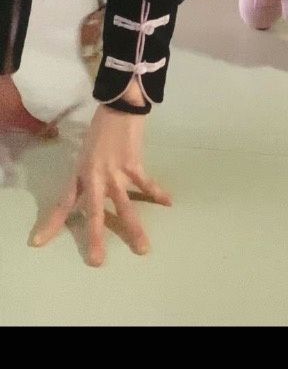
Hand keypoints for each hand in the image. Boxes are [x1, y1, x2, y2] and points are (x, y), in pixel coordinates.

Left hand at [30, 99, 171, 265]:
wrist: (118, 107)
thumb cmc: (101, 130)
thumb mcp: (86, 155)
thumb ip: (87, 176)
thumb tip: (90, 195)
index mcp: (80, 174)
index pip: (63, 202)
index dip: (51, 223)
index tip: (39, 243)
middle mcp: (95, 176)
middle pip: (94, 211)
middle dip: (95, 236)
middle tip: (97, 261)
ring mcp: (115, 171)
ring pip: (124, 205)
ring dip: (134, 227)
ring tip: (143, 248)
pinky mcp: (133, 164)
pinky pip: (145, 183)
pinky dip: (157, 193)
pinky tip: (168, 202)